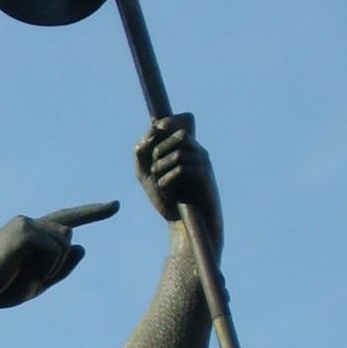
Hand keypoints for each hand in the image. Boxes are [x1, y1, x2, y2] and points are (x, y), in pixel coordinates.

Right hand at [0, 200, 118, 311]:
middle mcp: (29, 223)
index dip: (93, 212)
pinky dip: (41, 272)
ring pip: (63, 248)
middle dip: (52, 270)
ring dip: (46, 272)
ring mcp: (26, 224)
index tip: (115, 205)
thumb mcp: (34, 284)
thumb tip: (81, 245)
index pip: (66, 219)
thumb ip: (60, 268)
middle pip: (67, 243)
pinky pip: (55, 254)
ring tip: (15, 278)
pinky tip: (16, 274)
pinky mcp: (24, 232)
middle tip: (17, 282)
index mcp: (30, 232)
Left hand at [136, 114, 222, 254]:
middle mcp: (196, 152)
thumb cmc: (167, 199)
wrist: (184, 224)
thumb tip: (150, 132)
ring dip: (162, 169)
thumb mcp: (146, 175)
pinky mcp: (205, 176)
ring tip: (161, 184)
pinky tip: (167, 190)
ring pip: (178, 154)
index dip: (166, 123)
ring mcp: (202, 163)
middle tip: (155, 172)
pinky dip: (168, 180)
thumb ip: (141, 154)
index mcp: (184, 149)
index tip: (156, 128)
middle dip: (159, 152)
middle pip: (178, 136)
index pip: (177, 124)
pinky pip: (182, 168)